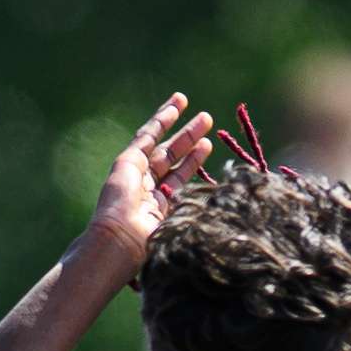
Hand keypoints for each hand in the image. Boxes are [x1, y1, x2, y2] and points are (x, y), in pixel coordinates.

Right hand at [87, 94, 215, 272]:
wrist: (121, 241)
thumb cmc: (152, 244)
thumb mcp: (182, 228)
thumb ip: (199, 215)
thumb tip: (228, 211)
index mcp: (158, 209)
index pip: (178, 178)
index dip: (192, 162)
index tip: (208, 145)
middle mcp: (146, 191)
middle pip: (172, 158)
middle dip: (189, 138)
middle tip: (207, 121)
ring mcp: (135, 175)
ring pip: (162, 146)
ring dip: (182, 128)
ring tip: (201, 113)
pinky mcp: (126, 162)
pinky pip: (146, 137)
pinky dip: (161, 120)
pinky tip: (175, 106)